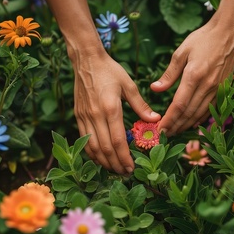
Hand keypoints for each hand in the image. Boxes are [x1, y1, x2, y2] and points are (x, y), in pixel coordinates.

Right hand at [72, 51, 160, 173]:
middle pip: (104, 148)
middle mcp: (95, 115)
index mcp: (110, 108)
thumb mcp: (129, 85)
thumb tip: (155, 119)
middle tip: (125, 173)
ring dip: (103, 161)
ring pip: (92, 147)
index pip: (117, 141)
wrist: (86, 60)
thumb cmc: (110, 71)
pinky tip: (100, 158)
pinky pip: (84, 139)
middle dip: (115, 164)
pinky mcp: (78, 116)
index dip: (124, 157)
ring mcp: (84, 117)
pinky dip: (92, 152)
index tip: (132, 167)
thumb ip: (141, 105)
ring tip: (114, 169)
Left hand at [150, 22, 233, 135]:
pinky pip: (211, 109)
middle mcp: (207, 85)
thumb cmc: (202, 39)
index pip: (179, 105)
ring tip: (175, 132)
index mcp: (194, 76)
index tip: (160, 128)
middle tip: (165, 135)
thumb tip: (155, 89)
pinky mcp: (224, 89)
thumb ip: (169, 74)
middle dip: (176, 126)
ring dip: (187, 125)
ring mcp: (217, 89)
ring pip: (200, 114)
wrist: (228, 33)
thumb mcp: (181, 52)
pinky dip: (200, 119)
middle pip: (189, 113)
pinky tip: (192, 124)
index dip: (169, 119)